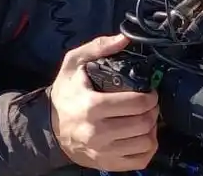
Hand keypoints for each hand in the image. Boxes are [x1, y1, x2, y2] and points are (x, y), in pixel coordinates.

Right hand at [50, 34, 159, 171]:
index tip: (150, 91)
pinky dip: (147, 148)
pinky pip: (139, 161)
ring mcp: (102, 151)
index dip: (150, 96)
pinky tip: (142, 136)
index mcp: (92, 106)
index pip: (136, 103)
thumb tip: (124, 38)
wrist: (48, 128)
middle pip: (143, 123)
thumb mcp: (73, 63)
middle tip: (150, 104)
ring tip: (146, 119)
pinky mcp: (106, 163)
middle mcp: (98, 132)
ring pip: (145, 143)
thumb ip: (99, 47)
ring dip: (152, 129)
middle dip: (153, 111)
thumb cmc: (65, 94)